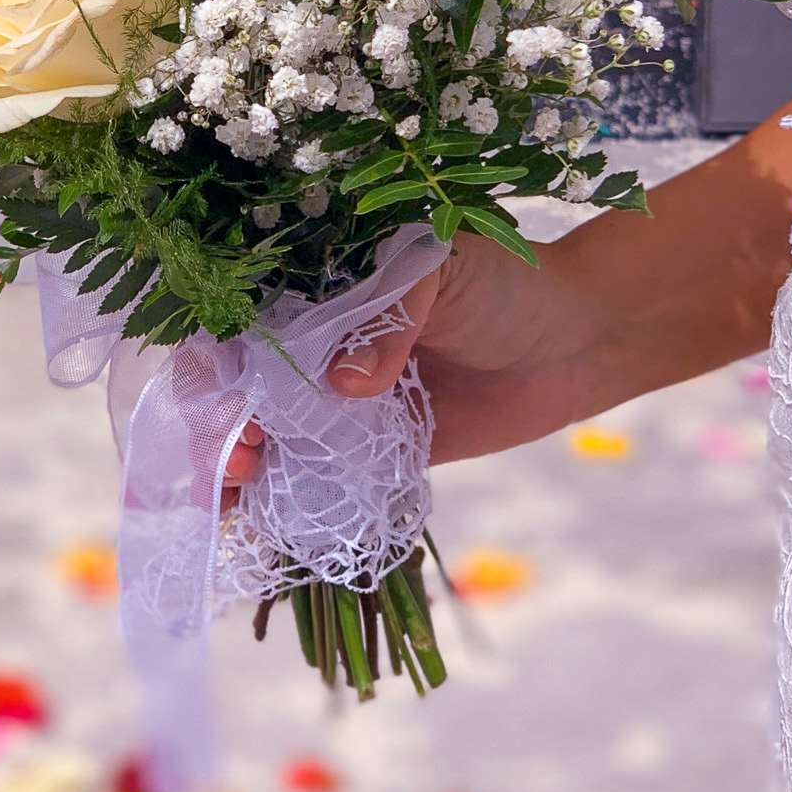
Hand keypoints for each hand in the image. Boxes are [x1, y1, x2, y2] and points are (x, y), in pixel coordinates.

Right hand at [222, 93, 791, 497]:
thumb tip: (345, 385)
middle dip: (219, 419)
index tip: (216, 389)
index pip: (237, 316)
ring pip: (263, 435)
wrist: (577, 340)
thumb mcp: (443, 270)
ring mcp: (338, 401)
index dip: (214, 352)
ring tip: (247, 486)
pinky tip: (260, 521)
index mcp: (317, 284)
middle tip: (242, 451)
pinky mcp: (371, 453)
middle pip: (236, 384)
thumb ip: (391, 317)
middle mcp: (315, 343)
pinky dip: (281, 501)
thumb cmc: (507, 282)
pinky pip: (313, 478)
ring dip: (239, 465)